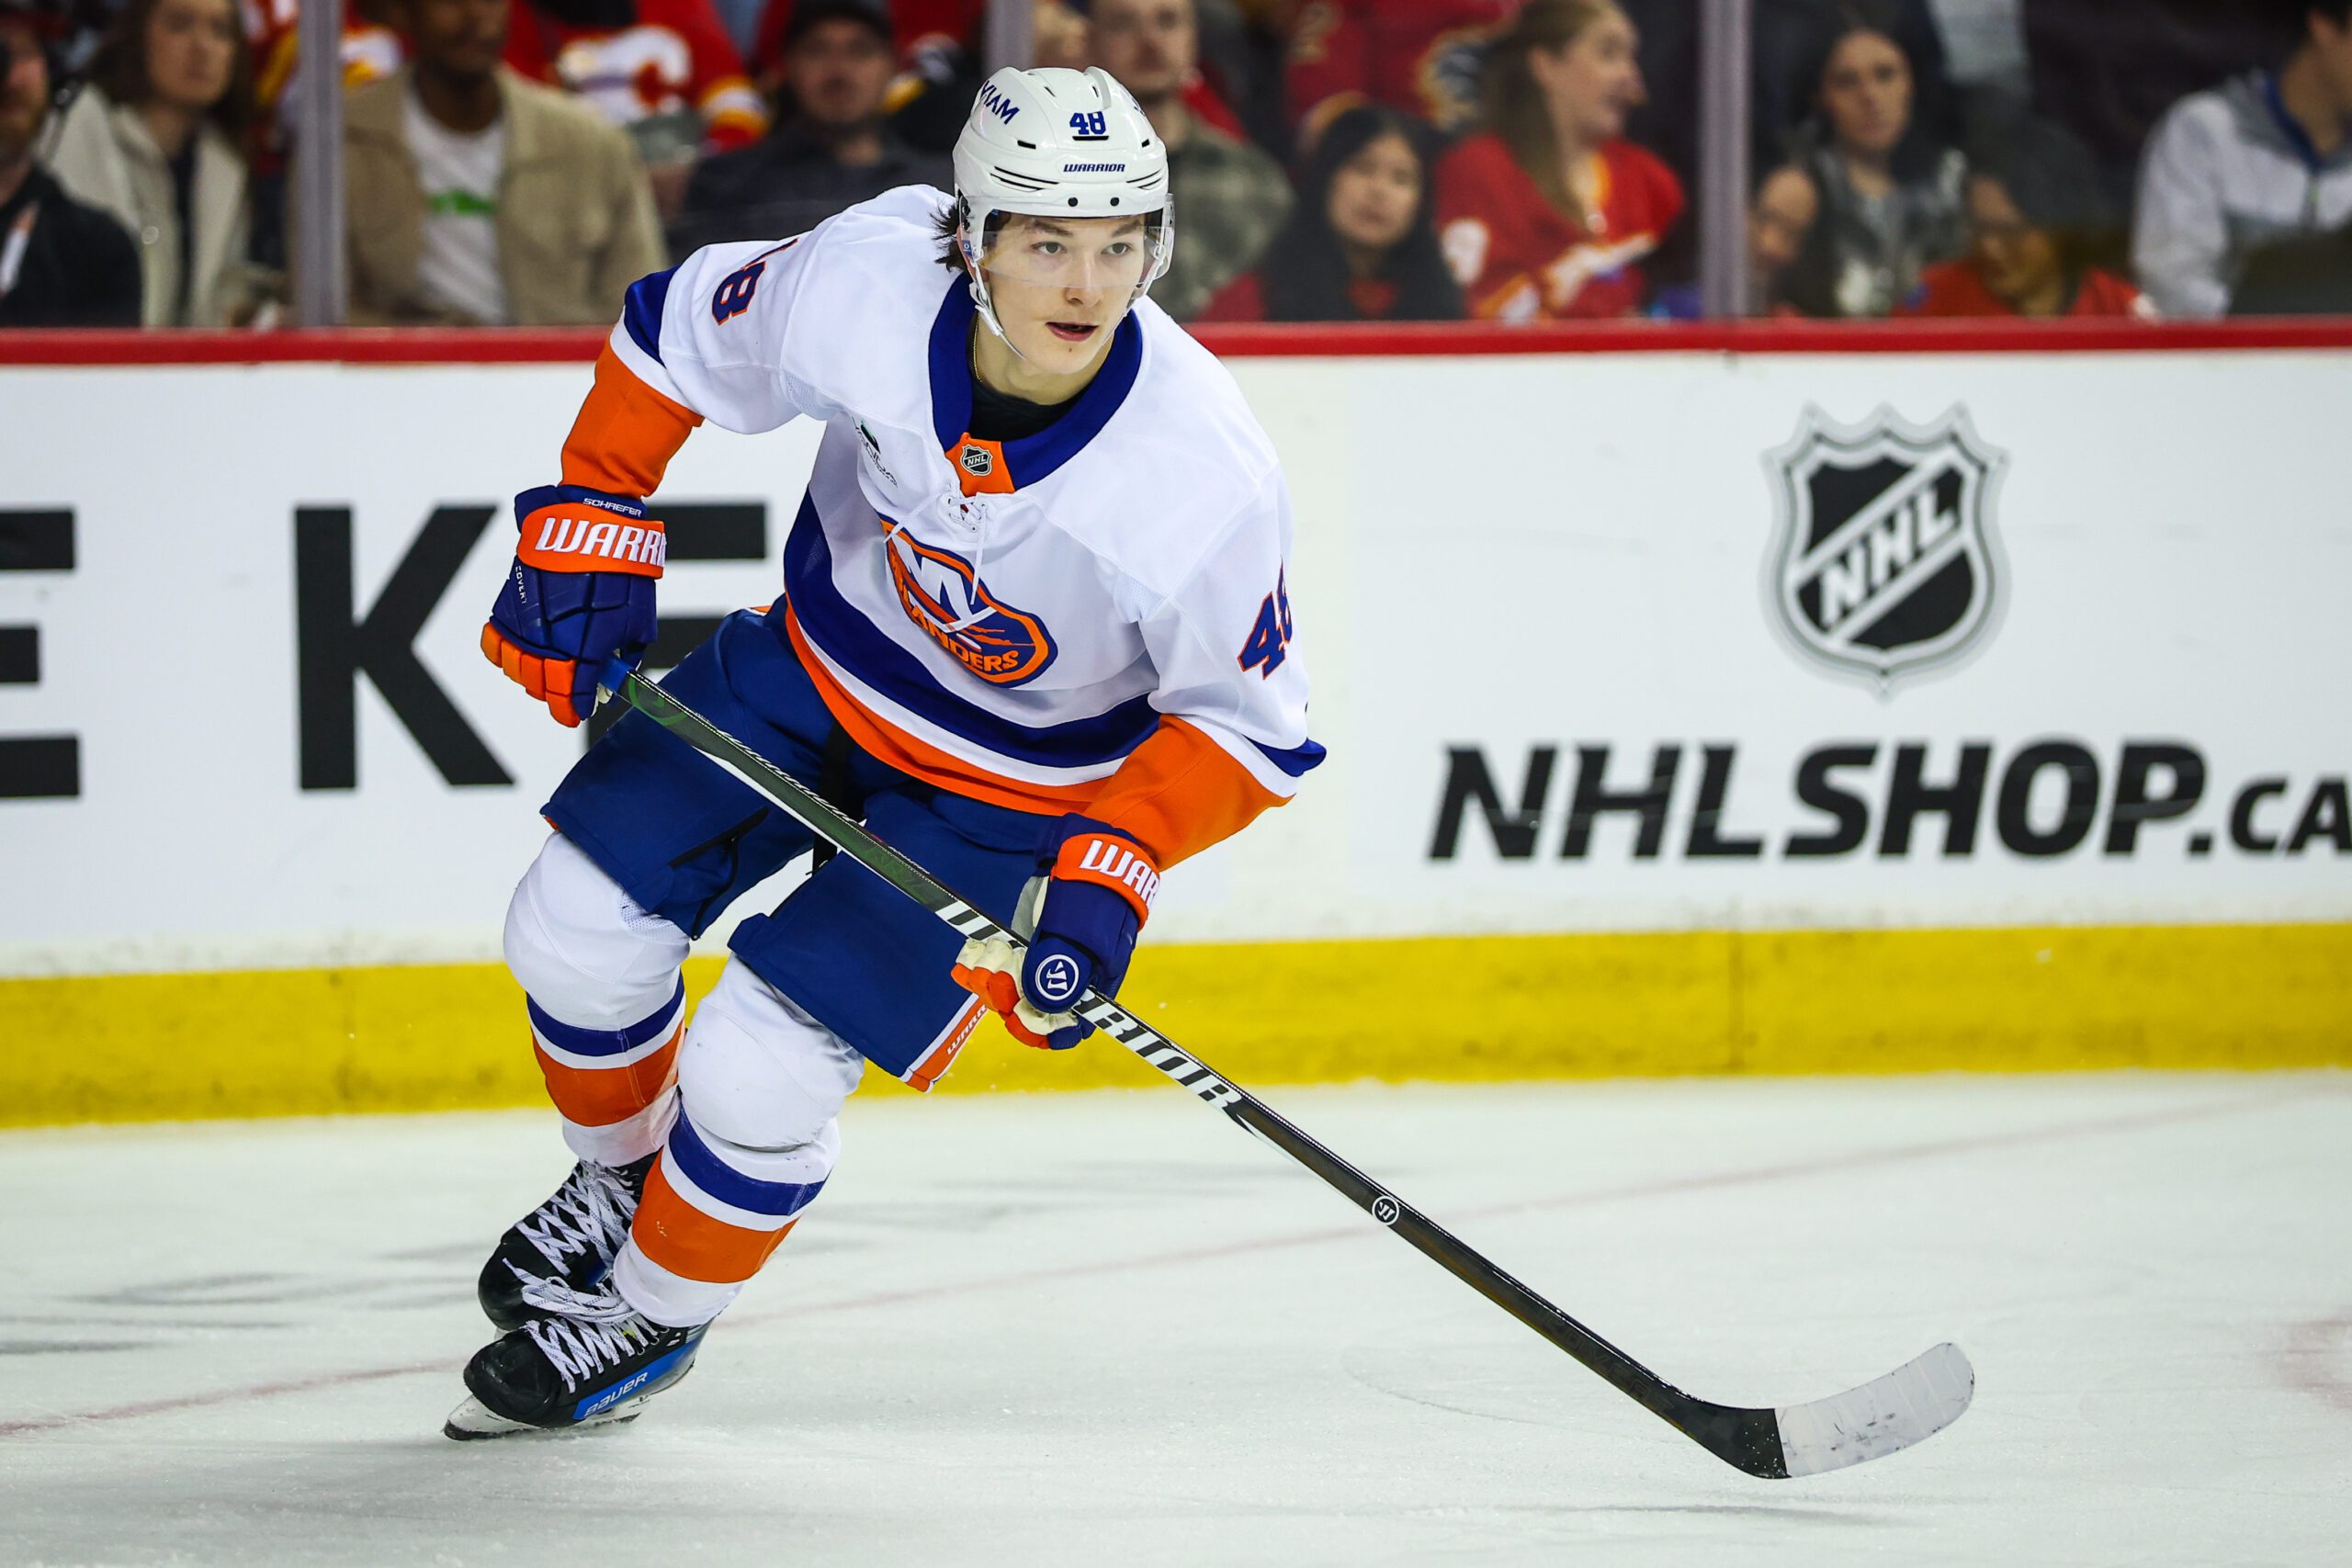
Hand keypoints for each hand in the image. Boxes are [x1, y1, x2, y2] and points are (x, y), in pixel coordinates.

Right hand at [482, 484, 664, 727]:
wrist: (591, 524)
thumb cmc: (621, 571)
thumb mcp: (639, 619)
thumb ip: (626, 652)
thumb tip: (616, 671)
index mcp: (583, 650)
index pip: (571, 696)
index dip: (574, 710)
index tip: (579, 713)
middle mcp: (548, 641)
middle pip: (540, 686)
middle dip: (554, 696)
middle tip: (566, 694)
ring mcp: (524, 623)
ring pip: (514, 668)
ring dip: (529, 677)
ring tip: (544, 674)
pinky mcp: (508, 602)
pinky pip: (495, 639)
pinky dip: (505, 652)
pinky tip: (519, 653)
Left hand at [952, 816, 1159, 1049]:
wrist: (1090, 845)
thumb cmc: (1095, 888)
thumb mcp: (1082, 927)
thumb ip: (1063, 967)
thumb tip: (1042, 1008)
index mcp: (1094, 983)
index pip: (1071, 1028)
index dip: (1041, 1029)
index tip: (1016, 1013)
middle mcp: (1069, 978)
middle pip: (1032, 1010)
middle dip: (1007, 995)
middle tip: (995, 970)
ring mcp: (1046, 959)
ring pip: (1011, 989)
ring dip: (990, 977)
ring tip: (985, 953)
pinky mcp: (1027, 942)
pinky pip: (1000, 965)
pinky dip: (984, 961)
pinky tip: (973, 951)